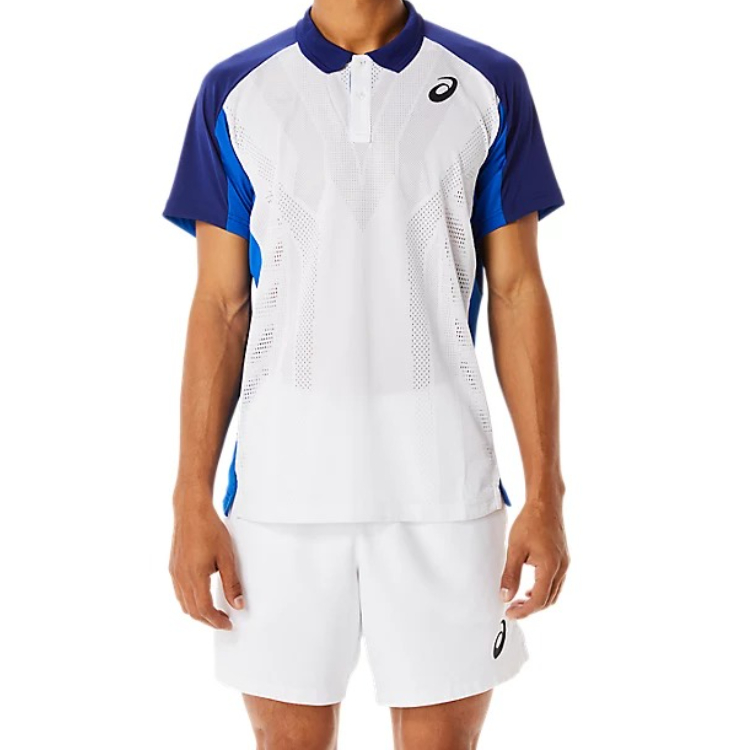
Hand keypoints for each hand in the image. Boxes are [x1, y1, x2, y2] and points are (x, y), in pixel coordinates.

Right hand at [168, 501, 243, 628]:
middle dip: (208, 620)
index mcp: (195, 577)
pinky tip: (200, 597)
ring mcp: (175, 573)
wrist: (191, 510)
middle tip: (223, 621)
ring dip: (198, 612)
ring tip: (214, 612)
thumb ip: (231, 583)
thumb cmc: (209, 529)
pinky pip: (179, 593)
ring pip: (184, 604)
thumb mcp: (227, 557)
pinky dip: (189, 601)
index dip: (217, 621)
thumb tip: (237, 603)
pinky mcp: (173, 567)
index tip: (228, 624)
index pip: (204, 610)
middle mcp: (181, 578)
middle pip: (192, 611)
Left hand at [500, 501, 568, 618]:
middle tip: (512, 608)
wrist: (545, 504)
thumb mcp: (515, 549)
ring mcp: (565, 564)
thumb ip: (510, 575)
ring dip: (537, 600)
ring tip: (519, 600)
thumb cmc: (530, 522)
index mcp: (550, 567)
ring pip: (554, 592)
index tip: (509, 613)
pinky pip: (556, 582)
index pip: (538, 600)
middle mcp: (562, 568)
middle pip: (548, 600)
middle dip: (530, 608)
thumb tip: (506, 597)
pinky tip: (530, 586)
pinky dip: (543, 589)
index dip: (524, 610)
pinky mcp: (564, 559)